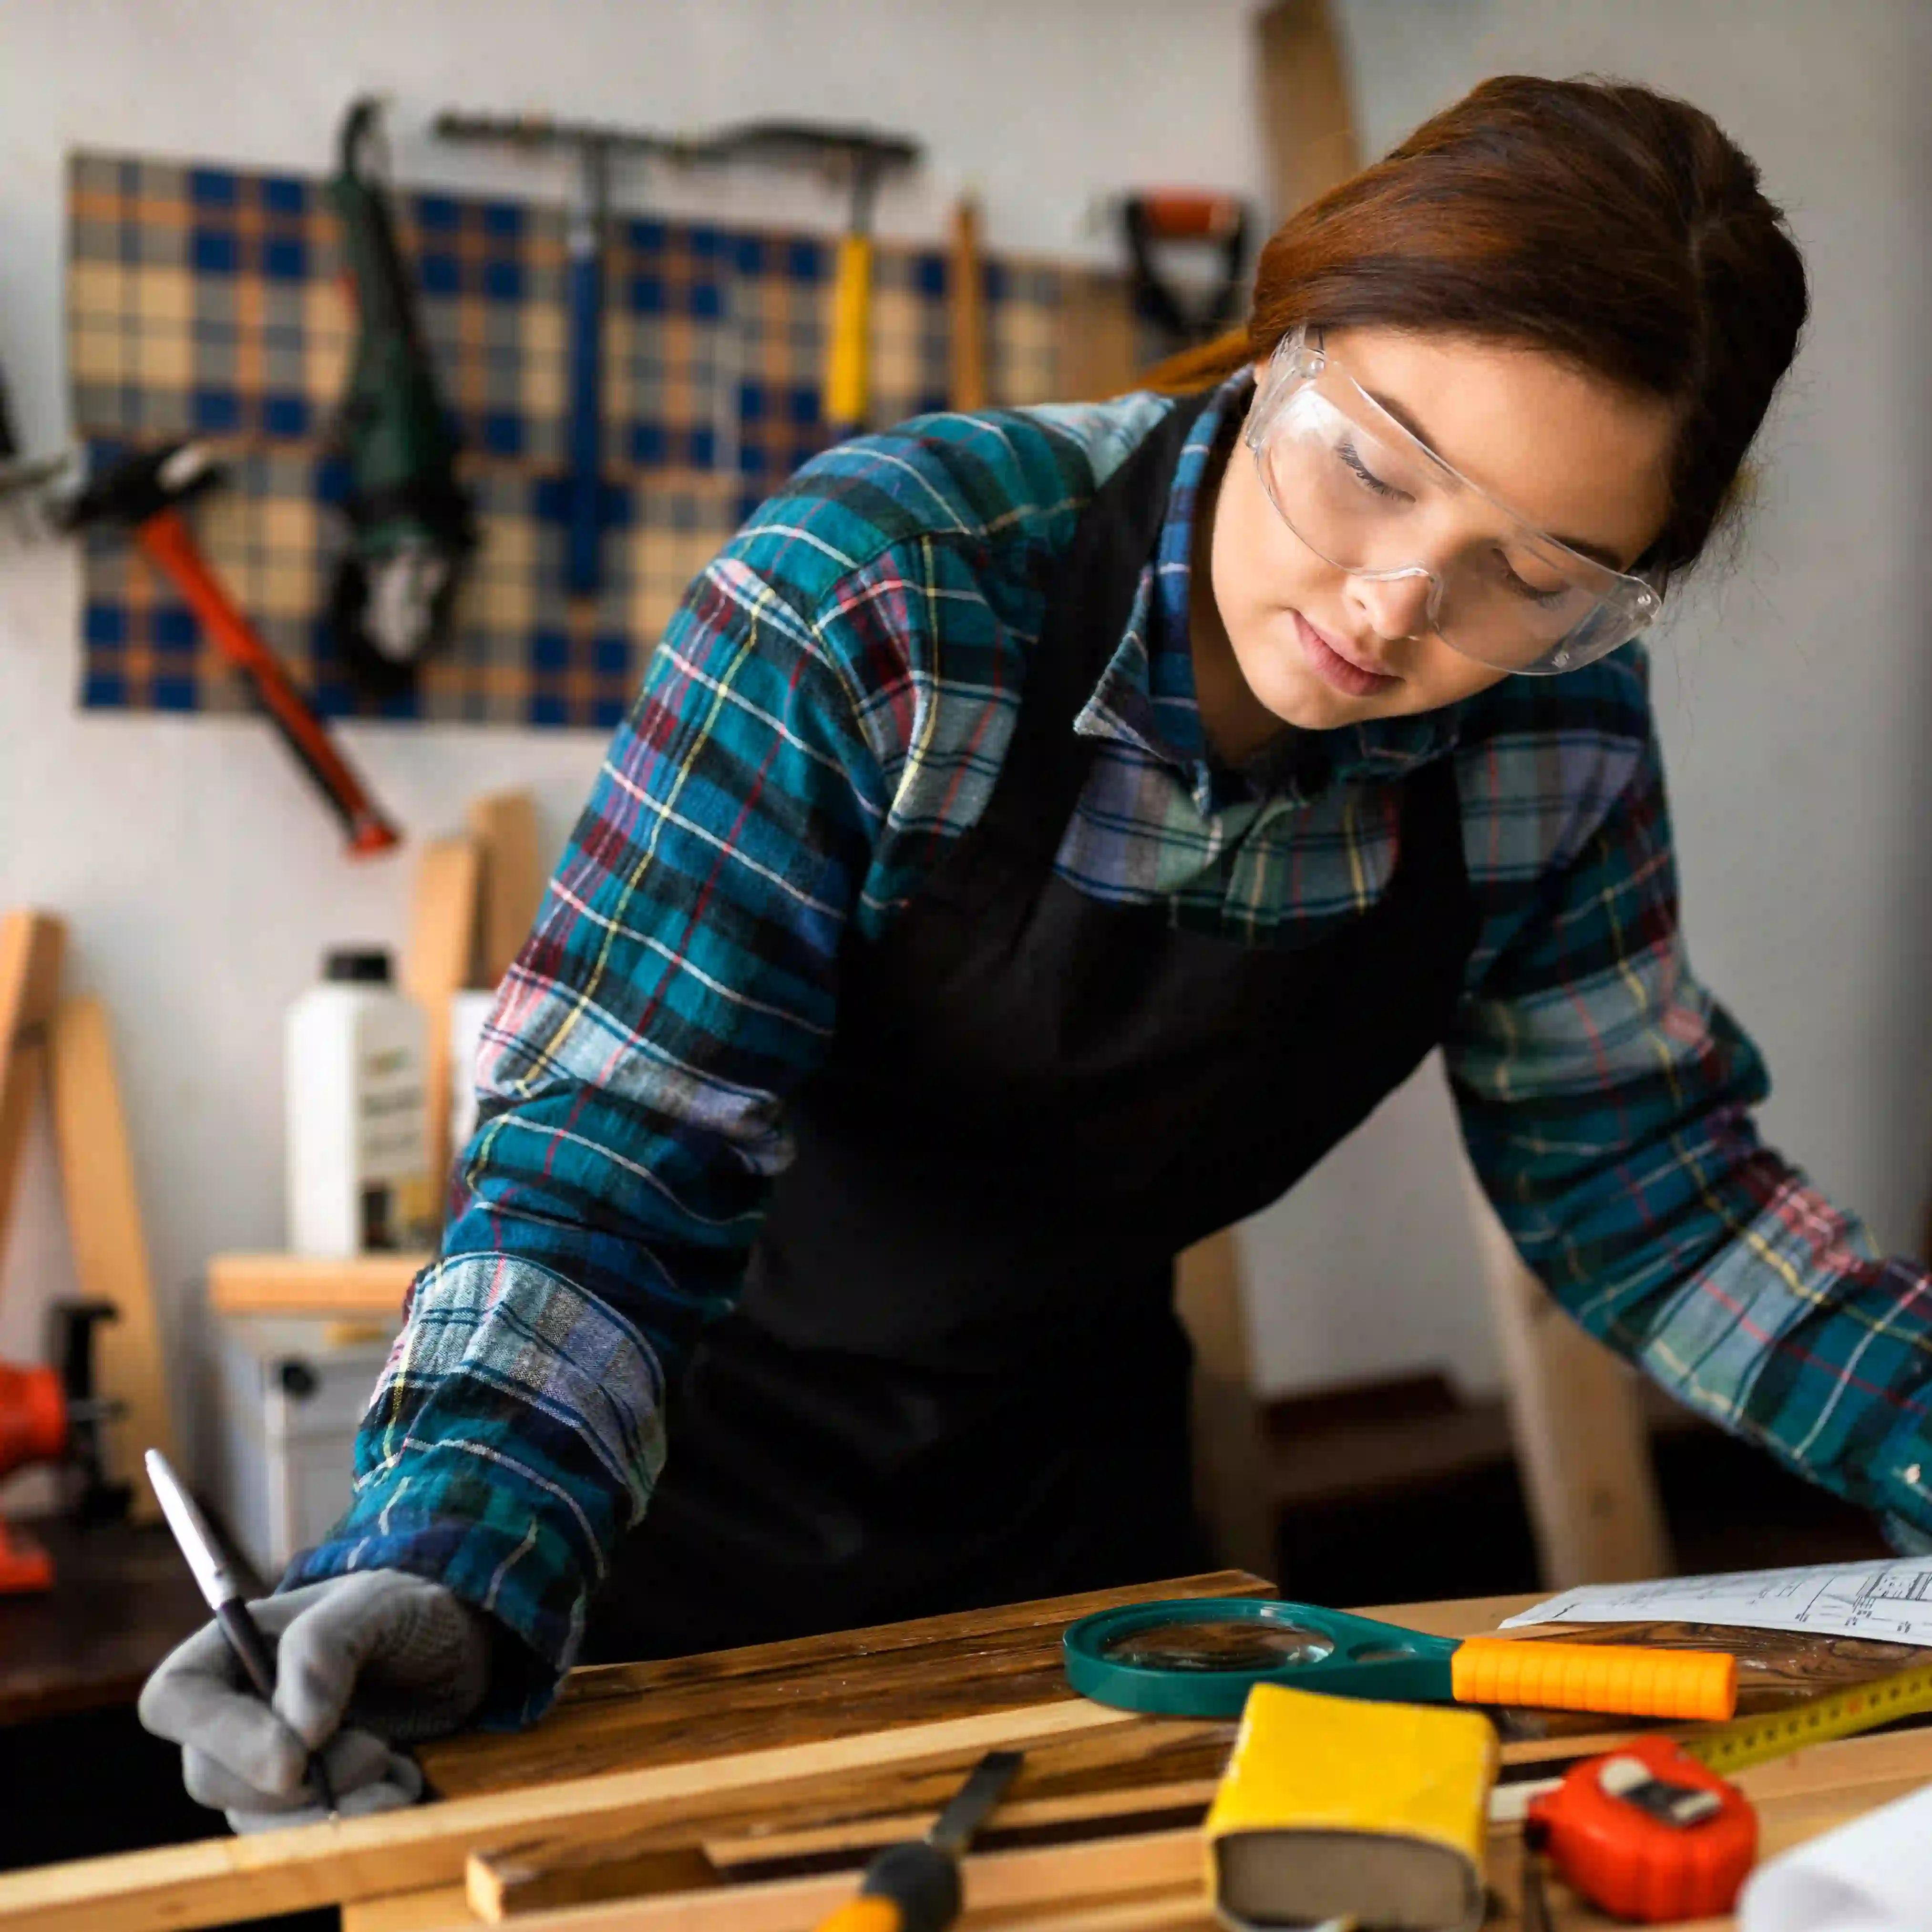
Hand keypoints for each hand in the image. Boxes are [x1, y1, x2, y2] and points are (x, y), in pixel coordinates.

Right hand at [138, 1569, 491, 1832]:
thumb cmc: (409, 1611)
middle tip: (376, 1749)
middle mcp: (233, 1711)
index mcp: (231, 1647)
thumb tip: (298, 1729)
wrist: (454, 1649)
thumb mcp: (381, 1602)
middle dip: (296, 1779)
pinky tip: (402, 1783)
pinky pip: (297, 1838)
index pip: (174, 1698)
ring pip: (255, 1819)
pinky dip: (353, 1822)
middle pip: (210, 1776)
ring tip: (397, 1769)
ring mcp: (260, 1762)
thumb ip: (327, 1645)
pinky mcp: (299, 1800)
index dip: (221, 1736)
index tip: (295, 1755)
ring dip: (329, 1810)